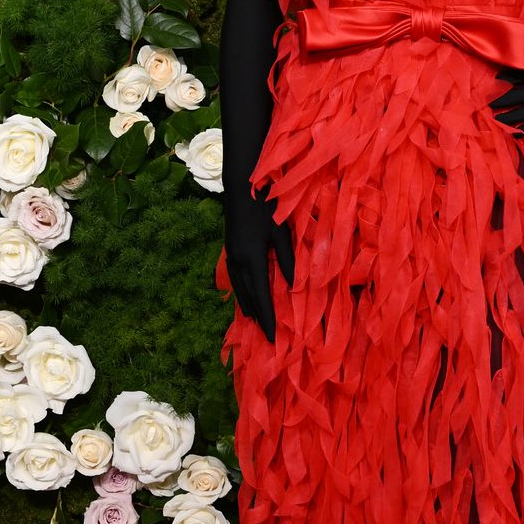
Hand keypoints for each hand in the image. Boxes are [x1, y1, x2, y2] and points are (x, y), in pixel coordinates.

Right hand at [222, 189, 294, 343]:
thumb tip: (293, 285)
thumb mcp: (281, 233)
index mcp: (252, 259)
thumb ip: (287, 259)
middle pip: (248, 296)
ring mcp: (231, 255)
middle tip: (265, 336)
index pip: (261, 296)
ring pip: (238, 288)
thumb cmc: (265, 207)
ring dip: (247, 306)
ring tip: (253, 321)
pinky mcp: (230, 250)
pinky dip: (240, 291)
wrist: (240, 187)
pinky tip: (243, 295)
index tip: (271, 336)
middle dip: (257, 316)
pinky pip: (234, 278)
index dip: (267, 317)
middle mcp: (238, 262)